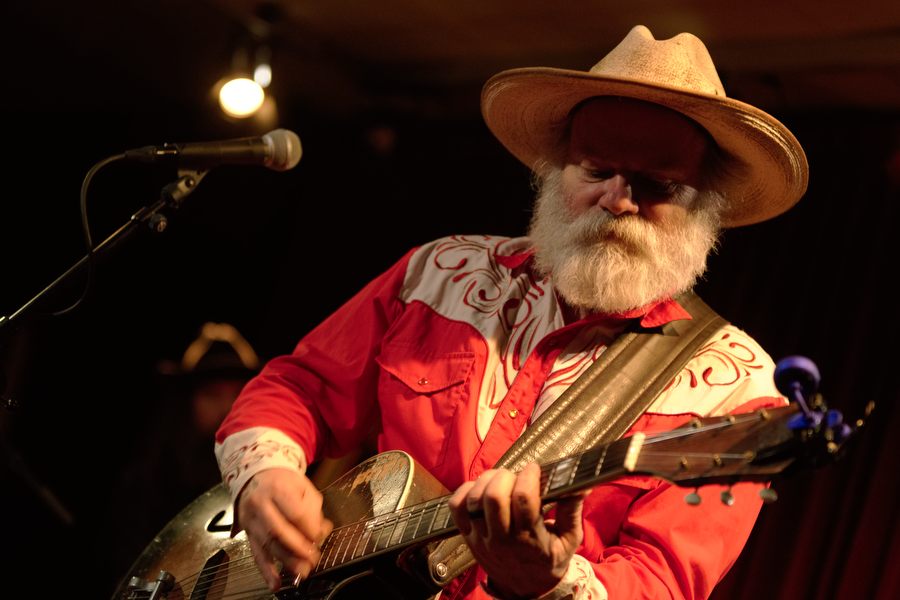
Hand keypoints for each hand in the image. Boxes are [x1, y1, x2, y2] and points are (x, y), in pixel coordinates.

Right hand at [237, 468, 332, 590]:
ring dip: (287, 561)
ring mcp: (251, 520)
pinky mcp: (247, 533)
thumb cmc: (283, 482)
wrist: (257, 476)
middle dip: (299, 548)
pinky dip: (266, 571)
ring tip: (302, 572)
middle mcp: (260, 504)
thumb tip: (321, 532)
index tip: (319, 538)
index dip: (309, 528)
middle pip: (279, 530)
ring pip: (268, 544)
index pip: (295, 512)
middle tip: (314, 559)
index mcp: (277, 487)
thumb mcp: (303, 487)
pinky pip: (256, 554)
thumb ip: (314, 509)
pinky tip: (275, 583)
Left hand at [448, 463, 585, 598]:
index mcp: (530, 539)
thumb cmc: (549, 558)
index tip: (536, 469)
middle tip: (516, 476)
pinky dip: (464, 491)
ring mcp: (481, 538)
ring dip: (486, 481)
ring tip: (501, 480)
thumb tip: (582, 484)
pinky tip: (480, 489)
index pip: (524, 499)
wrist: (525, 589)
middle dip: (506, 476)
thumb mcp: (569, 539)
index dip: (529, 476)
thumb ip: (572, 510)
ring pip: (474, 499)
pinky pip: (455, 507)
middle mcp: (502, 539)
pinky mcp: (466, 536)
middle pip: (493, 496)